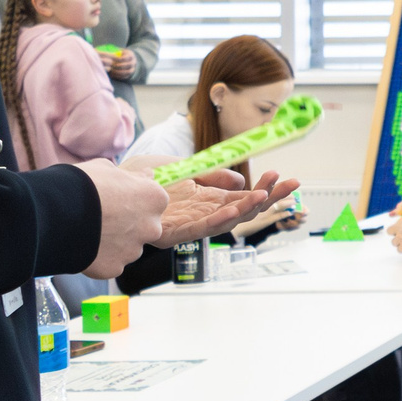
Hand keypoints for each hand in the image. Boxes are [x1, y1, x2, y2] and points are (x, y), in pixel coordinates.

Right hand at [76, 159, 168, 275]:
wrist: (55, 213)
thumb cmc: (82, 184)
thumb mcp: (109, 169)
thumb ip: (133, 176)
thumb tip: (147, 176)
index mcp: (154, 198)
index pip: (153, 202)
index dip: (134, 201)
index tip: (116, 200)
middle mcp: (152, 227)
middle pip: (144, 228)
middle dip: (128, 225)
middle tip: (102, 219)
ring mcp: (134, 250)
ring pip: (128, 248)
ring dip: (115, 243)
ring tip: (90, 233)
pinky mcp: (115, 268)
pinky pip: (111, 263)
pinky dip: (100, 258)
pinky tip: (84, 247)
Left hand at [106, 49, 136, 78]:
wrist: (127, 60)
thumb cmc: (120, 55)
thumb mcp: (119, 51)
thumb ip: (114, 52)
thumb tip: (106, 52)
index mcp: (131, 55)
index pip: (126, 57)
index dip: (118, 59)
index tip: (112, 60)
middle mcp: (133, 62)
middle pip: (127, 65)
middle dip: (118, 66)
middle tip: (111, 66)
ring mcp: (132, 69)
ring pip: (127, 72)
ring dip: (118, 72)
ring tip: (111, 71)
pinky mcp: (130, 74)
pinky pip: (125, 76)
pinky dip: (118, 76)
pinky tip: (112, 74)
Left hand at [149, 169, 298, 247]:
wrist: (108, 187)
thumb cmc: (139, 178)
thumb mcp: (183, 168)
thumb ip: (211, 175)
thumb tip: (239, 179)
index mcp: (207, 199)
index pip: (243, 197)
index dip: (265, 188)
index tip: (284, 177)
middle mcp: (203, 213)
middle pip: (243, 210)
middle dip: (269, 197)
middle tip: (293, 184)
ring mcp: (190, 224)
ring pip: (228, 220)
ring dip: (250, 207)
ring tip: (268, 193)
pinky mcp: (174, 232)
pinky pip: (204, 227)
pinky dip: (223, 218)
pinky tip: (239, 207)